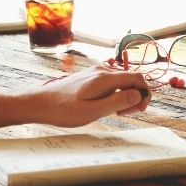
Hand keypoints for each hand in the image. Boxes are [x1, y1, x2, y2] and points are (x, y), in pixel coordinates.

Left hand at [29, 66, 151, 127]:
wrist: (40, 103)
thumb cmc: (64, 110)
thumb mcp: (93, 111)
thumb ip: (117, 102)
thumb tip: (138, 94)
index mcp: (104, 78)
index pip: (137, 78)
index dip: (144, 93)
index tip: (138, 110)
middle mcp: (102, 71)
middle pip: (131, 79)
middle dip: (135, 96)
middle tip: (125, 114)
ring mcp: (96, 73)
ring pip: (122, 82)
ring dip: (125, 96)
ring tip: (114, 113)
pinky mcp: (91, 78)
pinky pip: (112, 83)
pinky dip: (115, 94)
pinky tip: (105, 106)